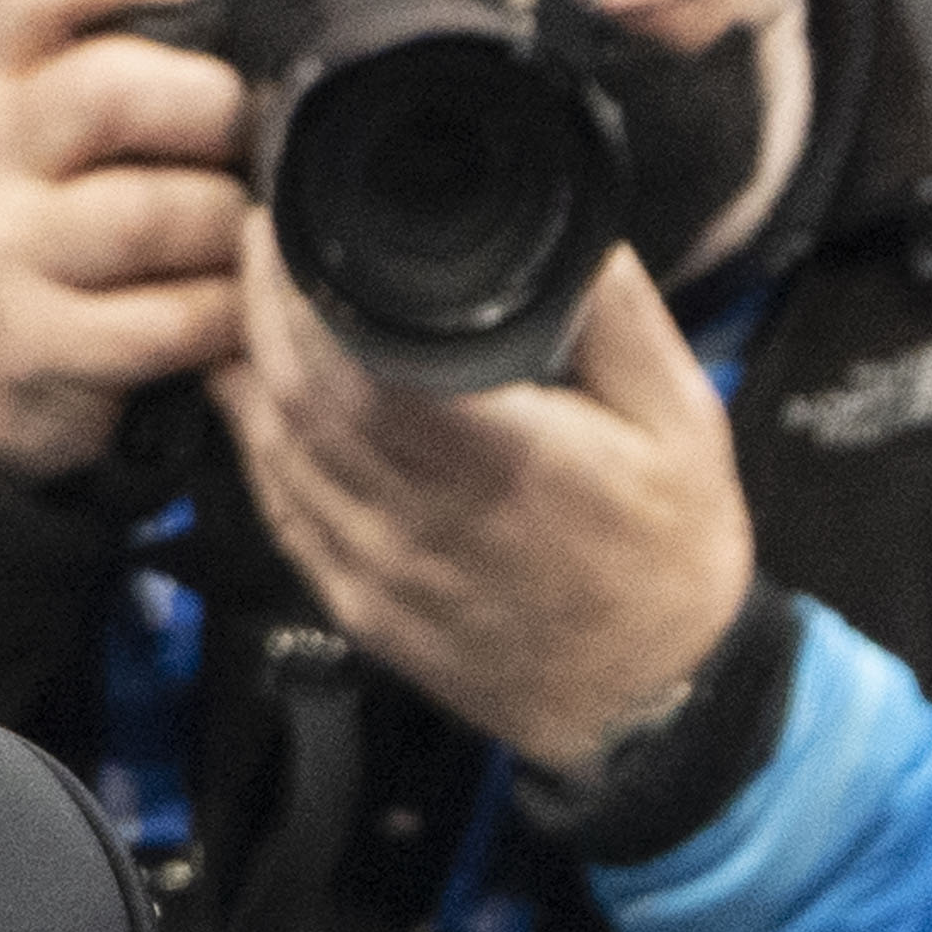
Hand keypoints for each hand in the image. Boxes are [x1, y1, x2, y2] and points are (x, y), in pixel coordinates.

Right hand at [0, 0, 250, 485]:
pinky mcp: (35, 342)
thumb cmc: (73, 236)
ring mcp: (4, 249)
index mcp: (12, 83)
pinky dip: (225, 319)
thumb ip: (145, 59)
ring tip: (247, 244)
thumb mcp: (84, 140)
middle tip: (251, 140)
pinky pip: (167, 318)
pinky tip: (234, 319)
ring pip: (149, 211)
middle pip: (106, 90)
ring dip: (230, 227)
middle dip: (211, 109)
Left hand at [212, 212, 758, 760]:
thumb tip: (567, 228)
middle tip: (260, 243)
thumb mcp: (683, 421)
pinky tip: (253, 401)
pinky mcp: (363, 609)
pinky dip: (257, 446)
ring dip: (248, 370)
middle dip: (263, 307)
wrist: (656, 708)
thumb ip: (617, 318)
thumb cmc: (672, 563)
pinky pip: (285, 514)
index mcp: (505, 461)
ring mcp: (384, 572)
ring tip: (251, 305)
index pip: (361, 359)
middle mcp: (428, 519)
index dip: (307, 288)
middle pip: (299, 396)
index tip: (295, 223)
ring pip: (275, 452)